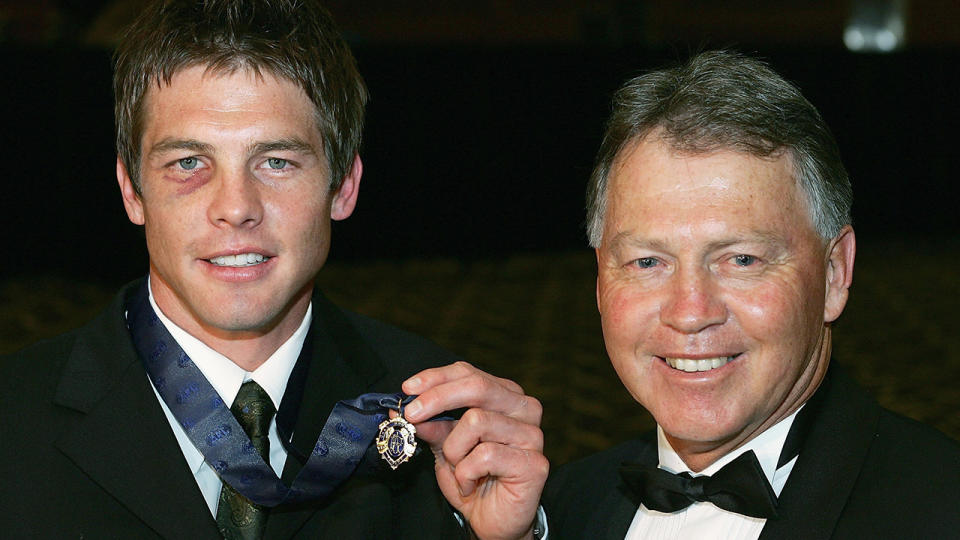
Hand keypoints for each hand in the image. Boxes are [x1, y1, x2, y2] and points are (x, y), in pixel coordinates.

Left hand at [401, 361, 547, 539]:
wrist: (493, 522)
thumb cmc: (472, 479)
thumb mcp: (445, 447)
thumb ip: (432, 425)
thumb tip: (405, 409)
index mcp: (505, 396)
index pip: (468, 373)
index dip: (435, 378)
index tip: (408, 389)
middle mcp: (524, 409)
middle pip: (476, 387)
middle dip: (437, 399)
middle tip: (412, 416)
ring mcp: (533, 435)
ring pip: (477, 420)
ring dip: (453, 450)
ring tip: (457, 468)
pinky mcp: (534, 463)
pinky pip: (485, 455)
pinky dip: (465, 473)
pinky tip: (470, 485)